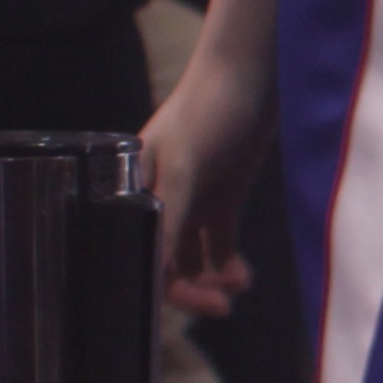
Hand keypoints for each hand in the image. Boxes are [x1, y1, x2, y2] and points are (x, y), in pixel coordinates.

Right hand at [145, 49, 268, 323]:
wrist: (251, 75)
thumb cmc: (207, 112)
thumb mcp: (186, 168)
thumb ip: (170, 220)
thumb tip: (157, 272)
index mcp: (131, 192)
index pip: (136, 251)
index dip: (157, 285)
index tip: (187, 306)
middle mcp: (155, 201)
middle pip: (163, 262)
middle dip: (189, 289)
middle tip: (221, 308)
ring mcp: (189, 201)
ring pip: (192, 258)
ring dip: (211, 279)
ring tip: (236, 287)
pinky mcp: (220, 198)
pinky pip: (218, 245)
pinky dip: (229, 265)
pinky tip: (242, 278)